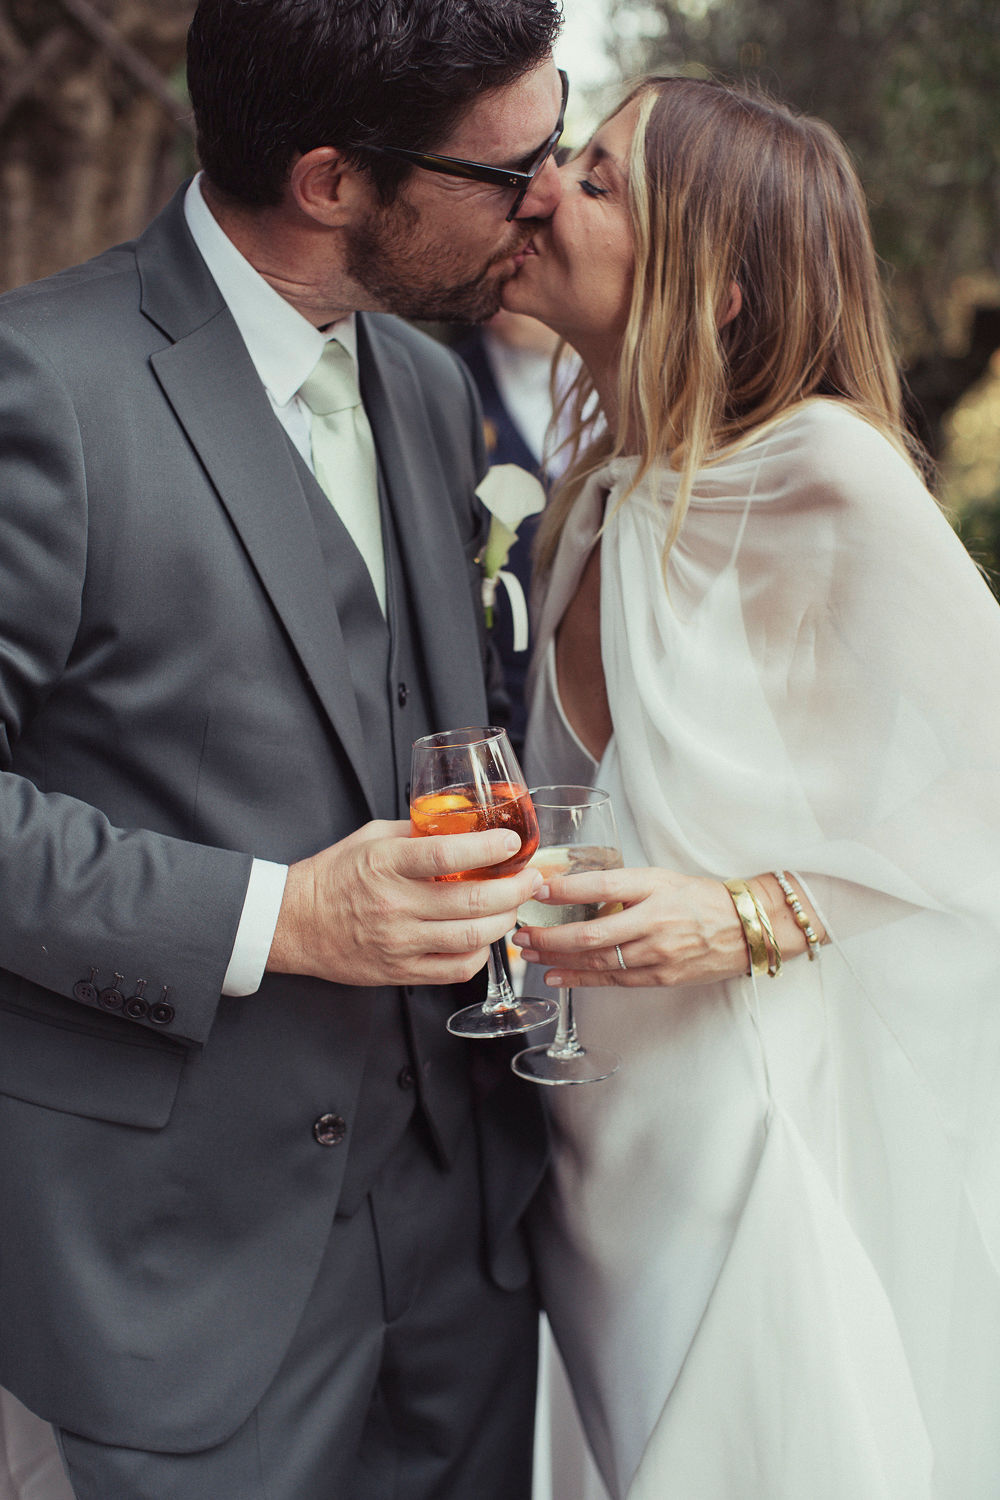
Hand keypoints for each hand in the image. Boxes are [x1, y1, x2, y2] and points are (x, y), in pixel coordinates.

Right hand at [268, 819, 541, 987]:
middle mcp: (395, 904)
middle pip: (471, 901)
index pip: (448, 855)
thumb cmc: (334, 876)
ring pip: (470, 938)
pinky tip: (484, 938)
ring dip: (504, 921)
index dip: (489, 848)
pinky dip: (479, 954)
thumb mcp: (371, 838)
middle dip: (514, 889)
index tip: (512, 842)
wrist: (295, 923)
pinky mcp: (400, 971)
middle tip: (530, 878)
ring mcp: (399, 942)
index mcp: (386, 864)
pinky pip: (455, 969)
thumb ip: (417, 832)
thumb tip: (462, 823)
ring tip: (514, 907)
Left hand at [513, 866, 747, 988]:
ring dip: (557, 960)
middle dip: (549, 936)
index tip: (536, 890)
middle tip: (520, 933)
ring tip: (529, 954)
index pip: (601, 885)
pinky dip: (580, 979)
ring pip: (598, 961)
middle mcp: (654, 920)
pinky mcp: (662, 977)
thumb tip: (570, 889)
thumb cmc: (698, 898)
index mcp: (654, 887)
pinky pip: (613, 980)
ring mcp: (658, 953)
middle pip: (591, 933)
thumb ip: (621, 884)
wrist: (745, 928)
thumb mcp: (661, 878)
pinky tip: (556, 977)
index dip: (565, 890)